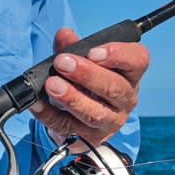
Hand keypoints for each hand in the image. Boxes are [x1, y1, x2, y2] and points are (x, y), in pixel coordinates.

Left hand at [30, 28, 149, 148]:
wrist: (75, 116)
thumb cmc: (84, 82)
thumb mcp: (80, 60)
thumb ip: (72, 46)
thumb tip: (64, 35)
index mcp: (129, 74)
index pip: (138, 61)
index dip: (119, 54)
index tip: (93, 51)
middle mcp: (125, 99)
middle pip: (114, 87)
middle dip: (87, 74)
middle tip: (63, 63)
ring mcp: (109, 122)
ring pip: (95, 113)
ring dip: (72, 98)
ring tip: (52, 84)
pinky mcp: (88, 139)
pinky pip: (67, 128)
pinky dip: (49, 115)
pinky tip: (37, 103)